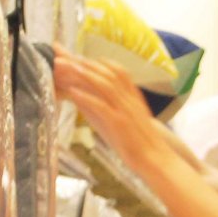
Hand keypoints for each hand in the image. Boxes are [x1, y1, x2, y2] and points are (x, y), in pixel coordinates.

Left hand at [53, 56, 171, 169]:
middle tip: (62, 57)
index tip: (77, 56)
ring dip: (83, 74)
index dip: (96, 61)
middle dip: (84, 63)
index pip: (116, 71)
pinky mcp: (120, 123)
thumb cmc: (136, 143)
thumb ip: (101, 107)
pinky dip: (86, 97)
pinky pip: (102, 105)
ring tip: (64, 67)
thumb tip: (78, 96)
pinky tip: (72, 92)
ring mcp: (126, 110)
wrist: (155, 159)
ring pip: (104, 84)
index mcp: (133, 96)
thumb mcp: (119, 120)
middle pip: (107, 73)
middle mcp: (130, 99)